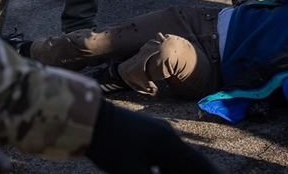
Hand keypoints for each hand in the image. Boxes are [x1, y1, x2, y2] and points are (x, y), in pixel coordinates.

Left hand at [86, 100, 219, 173]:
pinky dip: (169, 167)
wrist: (87, 118)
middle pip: (191, 162)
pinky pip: (164, 153)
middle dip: (199, 173)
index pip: (200, 167)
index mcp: (169, 144)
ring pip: (176, 157)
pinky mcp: (144, 133)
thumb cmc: (110, 147)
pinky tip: (163, 173)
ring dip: (182, 171)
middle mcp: (167, 135)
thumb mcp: (133, 173)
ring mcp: (155, 132)